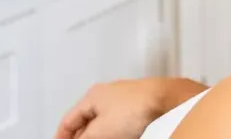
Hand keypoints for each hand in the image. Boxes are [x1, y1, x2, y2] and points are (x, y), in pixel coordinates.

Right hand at [54, 78, 204, 138]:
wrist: (168, 103)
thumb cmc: (136, 108)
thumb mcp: (100, 131)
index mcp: (93, 96)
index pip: (69, 120)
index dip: (62, 136)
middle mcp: (108, 97)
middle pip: (87, 123)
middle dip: (82, 137)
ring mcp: (125, 103)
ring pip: (105, 126)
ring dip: (99, 137)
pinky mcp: (140, 111)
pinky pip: (121, 126)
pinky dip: (114, 135)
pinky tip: (119, 138)